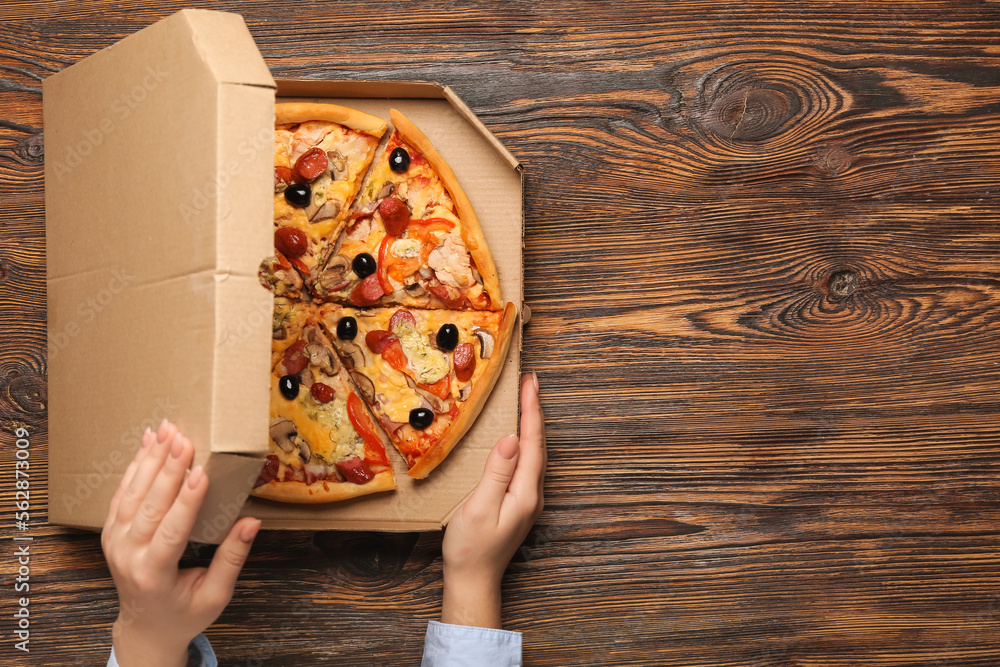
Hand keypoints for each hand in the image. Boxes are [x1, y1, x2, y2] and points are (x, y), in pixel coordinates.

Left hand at [101, 420, 260, 666]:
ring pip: (132, 493)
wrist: (145, 626)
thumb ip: (232, 558)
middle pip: (148, 506)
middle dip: (168, 469)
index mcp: (153, 575)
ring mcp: (114, 542)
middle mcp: (127, 556)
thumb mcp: (216, 595)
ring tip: (167, 430)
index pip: (171, 531)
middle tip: (183, 438)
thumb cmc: (185, 612)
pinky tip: (148, 442)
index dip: (187, 501)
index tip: (201, 471)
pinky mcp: (111, 531)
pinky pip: (122, 493)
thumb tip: (251, 523)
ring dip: (150, 459)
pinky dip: (135, 466)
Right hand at [441, 372, 545, 628]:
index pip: (532, 442)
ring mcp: (528, 499)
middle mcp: (533, 494)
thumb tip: (512, 438)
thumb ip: (497, 473)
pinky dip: (525, 441)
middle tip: (530, 381)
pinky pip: (526, 463)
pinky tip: (517, 435)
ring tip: (526, 399)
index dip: (531, 410)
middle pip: (539, 444)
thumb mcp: (478, 508)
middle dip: (534, 410)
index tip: (530, 383)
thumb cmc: (471, 549)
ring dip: (531, 424)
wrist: (473, 582)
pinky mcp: (519, 502)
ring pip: (535, 453)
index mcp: (526, 493)